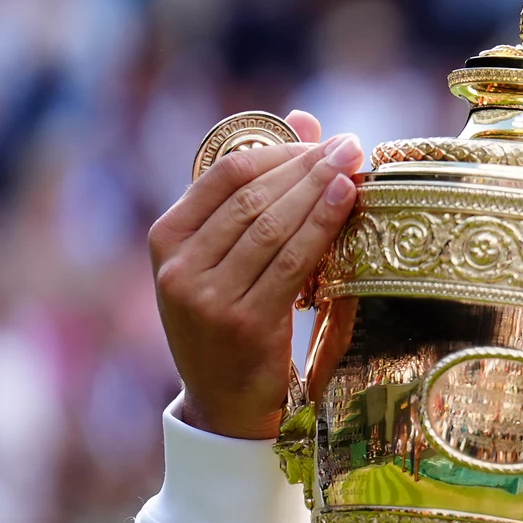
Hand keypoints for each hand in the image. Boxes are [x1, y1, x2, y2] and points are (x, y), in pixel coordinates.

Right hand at [148, 111, 364, 439]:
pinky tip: (348, 201)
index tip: (323, 139)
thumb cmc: (233, 318)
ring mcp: (206, 298)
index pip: (225, 172)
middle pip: (253, 196)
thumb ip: (259, 189)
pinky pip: (291, 262)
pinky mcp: (244, 324)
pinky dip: (322, 226)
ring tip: (355, 164)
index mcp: (166, 239)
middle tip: (351, 145)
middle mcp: (178, 267)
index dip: (280, 149)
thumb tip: (304, 118)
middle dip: (308, 165)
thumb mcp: (230, 256)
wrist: (225, 405)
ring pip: (273, 225)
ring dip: (320, 189)